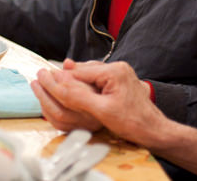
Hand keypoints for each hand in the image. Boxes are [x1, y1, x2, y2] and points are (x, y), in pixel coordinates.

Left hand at [31, 66, 102, 132]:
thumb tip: (66, 64)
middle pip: (66, 103)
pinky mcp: (80, 131)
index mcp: (103, 99)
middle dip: (48, 87)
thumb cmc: (109, 86)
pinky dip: (47, 111)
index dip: (60, 79)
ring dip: (44, 98)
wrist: (118, 108)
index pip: (76, 90)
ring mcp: (86, 126)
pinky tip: (42, 99)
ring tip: (36, 84)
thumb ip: (84, 69)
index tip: (51, 71)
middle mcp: (95, 116)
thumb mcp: (101, 73)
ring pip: (59, 115)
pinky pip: (58, 124)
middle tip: (40, 74)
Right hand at [41, 60, 196, 179]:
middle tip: (45, 76)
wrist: (154, 130)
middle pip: (84, 71)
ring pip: (90, 75)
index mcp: (114, 71)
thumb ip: (79, 97)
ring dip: (76, 80)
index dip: (60, 77)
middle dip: (67, 76)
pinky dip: (86, 84)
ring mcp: (121, 74)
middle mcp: (118, 68)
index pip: (80, 72)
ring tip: (57, 81)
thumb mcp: (101, 110)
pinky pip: (99, 80)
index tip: (42, 77)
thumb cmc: (132, 122)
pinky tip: (78, 89)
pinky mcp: (121, 82)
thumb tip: (58, 85)